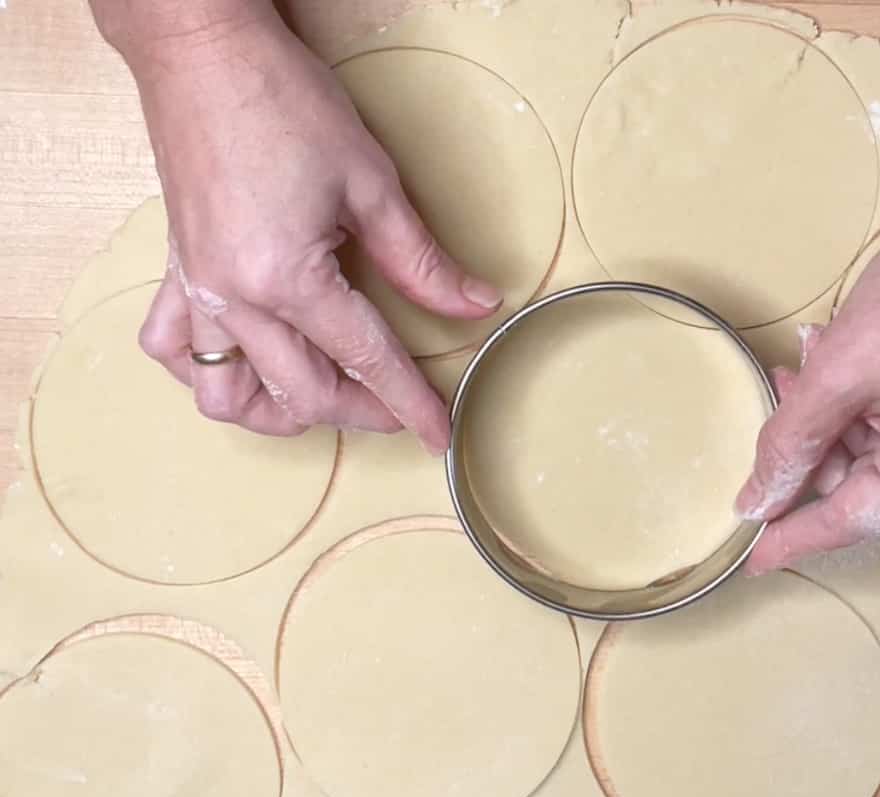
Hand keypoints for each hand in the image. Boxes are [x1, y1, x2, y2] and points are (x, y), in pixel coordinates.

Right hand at [131, 12, 499, 442]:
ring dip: (277, 412)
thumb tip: (474, 304)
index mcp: (287, 279)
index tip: (438, 433)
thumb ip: (422, 261)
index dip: (410, 404)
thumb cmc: (280, 101)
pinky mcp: (176, 273)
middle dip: (360, 413)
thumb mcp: (371, 182)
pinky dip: (207, 374)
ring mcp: (197, 291)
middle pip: (303, 394)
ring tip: (320, 397)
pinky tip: (245, 364)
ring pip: (226, 397)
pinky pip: (173, 351)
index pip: (366, 362)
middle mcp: (234, 299)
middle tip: (399, 407)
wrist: (199, 48)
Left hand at [735, 202, 879, 571]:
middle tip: (785, 385)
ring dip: (838, 415)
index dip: (790, 537)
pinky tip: (850, 362)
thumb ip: (789, 446)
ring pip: (877, 458)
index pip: (846, 522)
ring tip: (819, 356)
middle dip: (814, 441)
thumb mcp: (837, 372)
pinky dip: (869, 409)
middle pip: (861, 485)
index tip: (751, 562)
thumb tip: (757, 504)